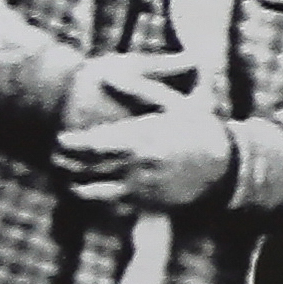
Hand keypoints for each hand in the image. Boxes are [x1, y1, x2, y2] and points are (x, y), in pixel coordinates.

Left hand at [54, 98, 235, 208]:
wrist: (227, 168)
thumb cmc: (200, 130)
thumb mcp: (174, 104)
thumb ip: (140, 89)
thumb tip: (109, 75)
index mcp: (139, 139)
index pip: (91, 144)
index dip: (70, 143)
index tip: (59, 139)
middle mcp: (134, 166)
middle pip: (87, 169)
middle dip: (66, 164)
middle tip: (55, 157)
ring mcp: (140, 189)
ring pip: (95, 193)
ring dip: (76, 186)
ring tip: (67, 178)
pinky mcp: (146, 206)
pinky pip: (112, 208)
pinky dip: (97, 203)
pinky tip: (92, 195)